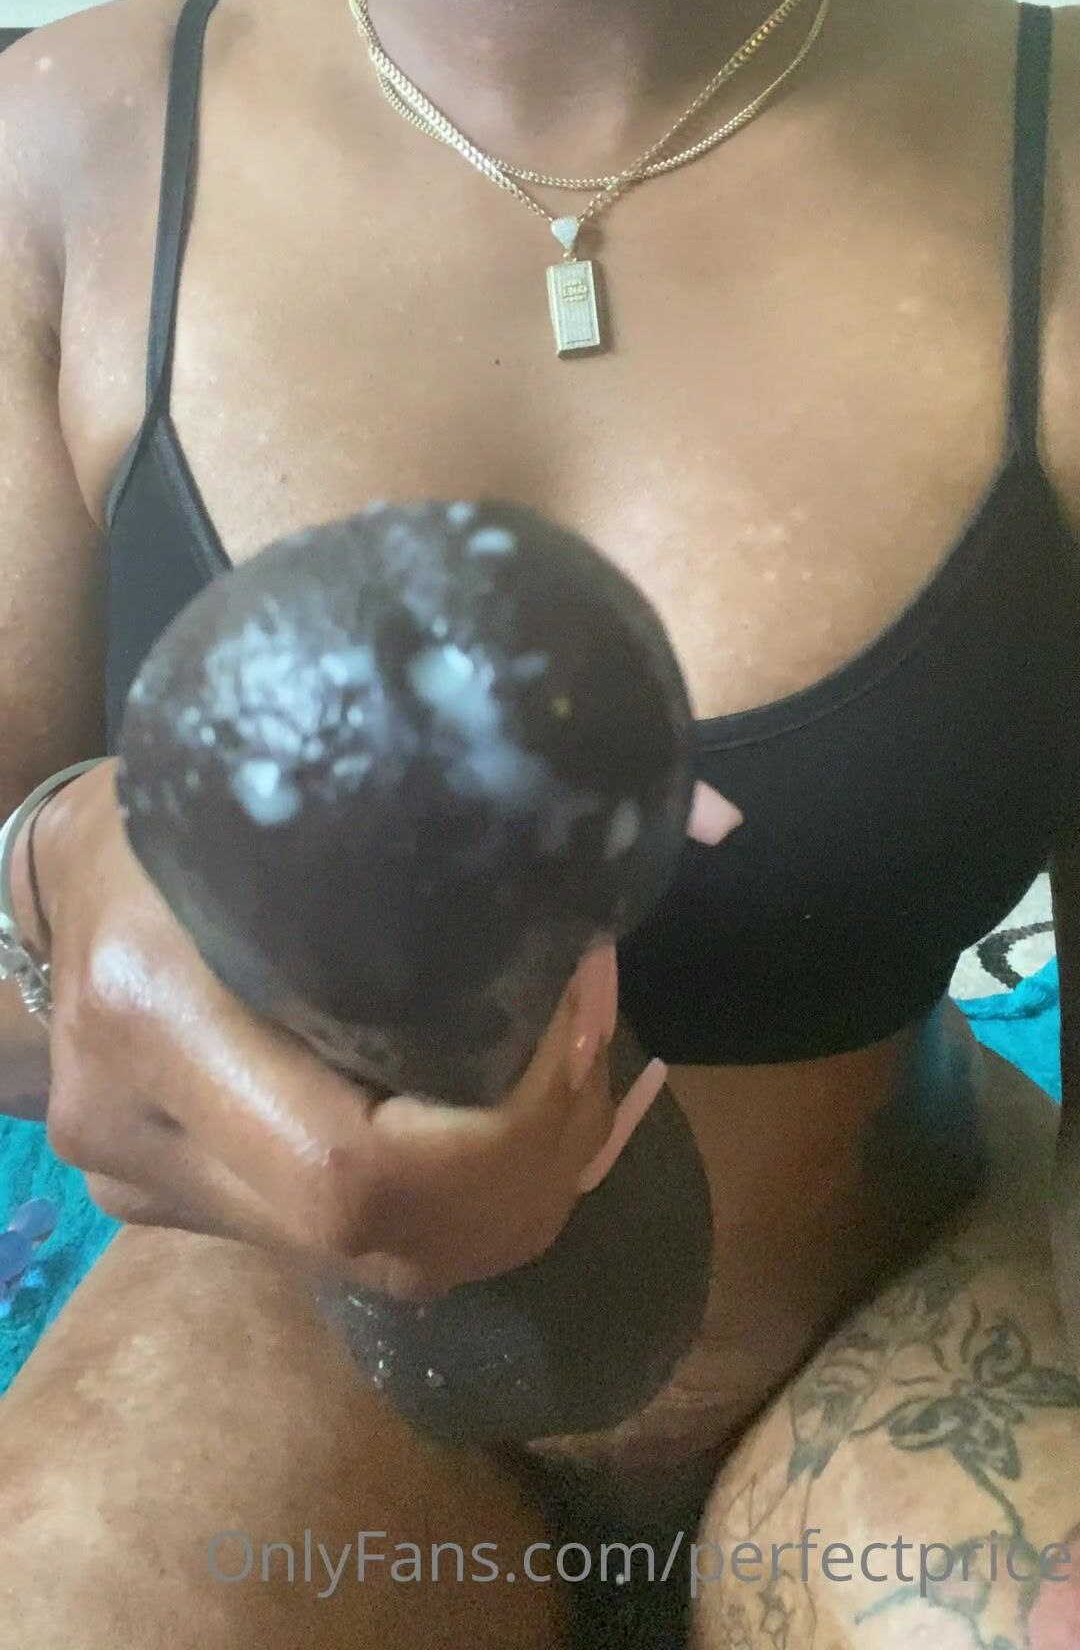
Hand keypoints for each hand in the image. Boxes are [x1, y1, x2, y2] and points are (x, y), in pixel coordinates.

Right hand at [12, 762, 739, 1300]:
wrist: (35, 902)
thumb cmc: (166, 806)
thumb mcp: (288, 775)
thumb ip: (478, 801)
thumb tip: (712, 821)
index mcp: (152, 1012)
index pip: (356, 1169)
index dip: (508, 1120)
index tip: (579, 1000)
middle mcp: (143, 1133)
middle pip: (385, 1242)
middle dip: (537, 1166)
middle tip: (609, 1047)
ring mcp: (159, 1194)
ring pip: (383, 1269)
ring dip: (519, 1195)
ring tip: (590, 1085)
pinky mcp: (188, 1210)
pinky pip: (357, 1251)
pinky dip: (471, 1205)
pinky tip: (549, 1131)